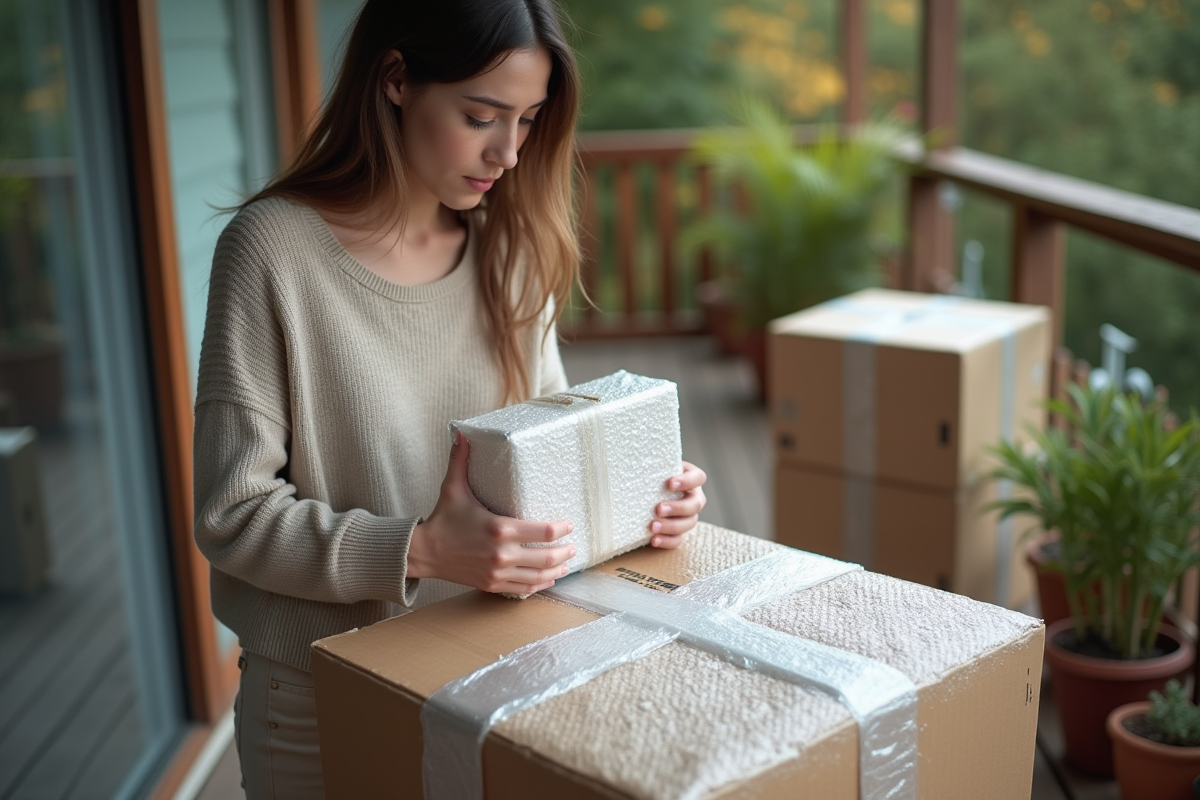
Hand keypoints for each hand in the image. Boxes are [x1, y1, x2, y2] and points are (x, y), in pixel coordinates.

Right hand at [408, 432, 575, 594]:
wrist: (424, 552)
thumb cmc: (442, 519)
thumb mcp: (453, 487)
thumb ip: (460, 460)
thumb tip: (463, 433)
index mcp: (499, 528)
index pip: (543, 531)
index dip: (561, 529)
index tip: (568, 524)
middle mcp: (502, 553)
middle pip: (546, 557)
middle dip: (564, 552)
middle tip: (573, 546)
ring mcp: (498, 572)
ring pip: (538, 576)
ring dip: (556, 570)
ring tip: (566, 563)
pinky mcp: (492, 584)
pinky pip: (523, 588)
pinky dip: (539, 585)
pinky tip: (548, 579)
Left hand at [649, 461, 706, 549]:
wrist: (644, 490)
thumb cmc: (652, 475)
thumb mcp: (655, 467)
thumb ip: (653, 465)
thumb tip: (634, 462)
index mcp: (691, 479)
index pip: (698, 478)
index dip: (687, 481)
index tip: (670, 483)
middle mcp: (694, 497)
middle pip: (695, 505)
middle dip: (677, 508)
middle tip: (659, 508)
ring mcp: (688, 516)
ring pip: (689, 523)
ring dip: (671, 526)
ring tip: (653, 526)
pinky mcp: (679, 531)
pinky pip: (678, 539)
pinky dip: (667, 541)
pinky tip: (654, 540)